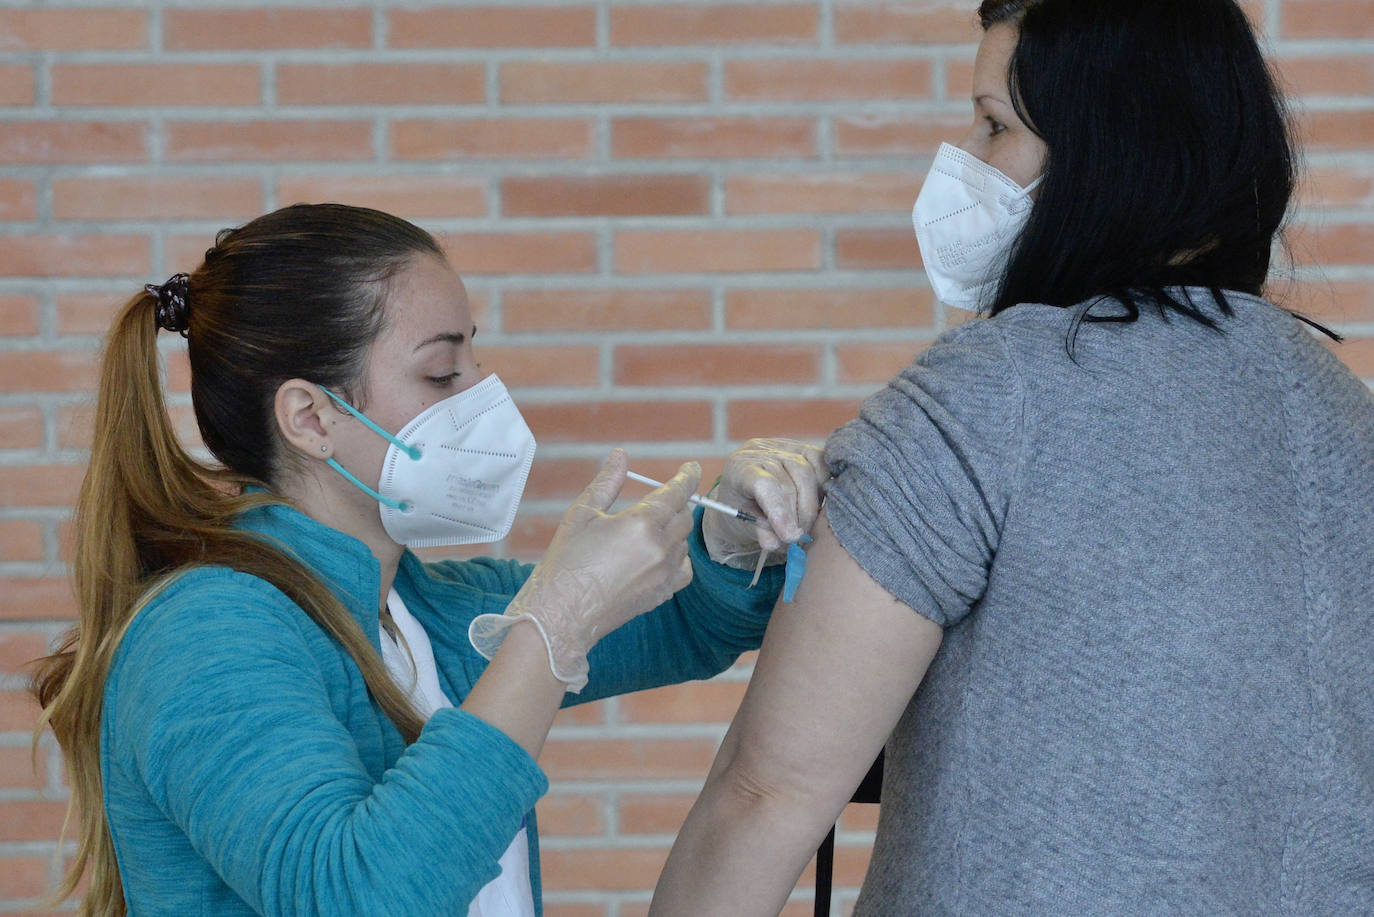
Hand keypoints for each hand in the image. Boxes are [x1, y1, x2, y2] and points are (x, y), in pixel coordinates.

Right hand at [469, 449, 698, 691]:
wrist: (562, 614)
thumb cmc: (566, 562)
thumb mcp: (582, 514)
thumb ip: (607, 482)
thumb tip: (620, 455)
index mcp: (642, 523)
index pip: (677, 493)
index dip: (687, 477)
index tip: (690, 468)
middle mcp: (661, 548)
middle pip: (684, 517)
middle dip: (676, 503)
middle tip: (660, 499)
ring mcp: (665, 574)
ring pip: (684, 543)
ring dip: (674, 530)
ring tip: (649, 529)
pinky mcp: (662, 594)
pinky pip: (684, 569)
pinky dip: (677, 557)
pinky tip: (658, 555)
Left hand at [703, 438, 828, 569]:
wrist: (747, 490)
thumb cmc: (743, 508)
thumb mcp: (744, 523)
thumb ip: (759, 531)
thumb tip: (775, 542)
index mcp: (739, 468)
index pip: (764, 484)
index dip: (780, 511)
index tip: (789, 535)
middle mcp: (762, 451)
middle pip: (789, 483)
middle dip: (797, 516)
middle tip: (798, 537)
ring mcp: (785, 447)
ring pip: (808, 475)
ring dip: (811, 506)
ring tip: (805, 525)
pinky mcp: (805, 449)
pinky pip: (822, 466)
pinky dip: (823, 489)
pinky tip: (818, 505)